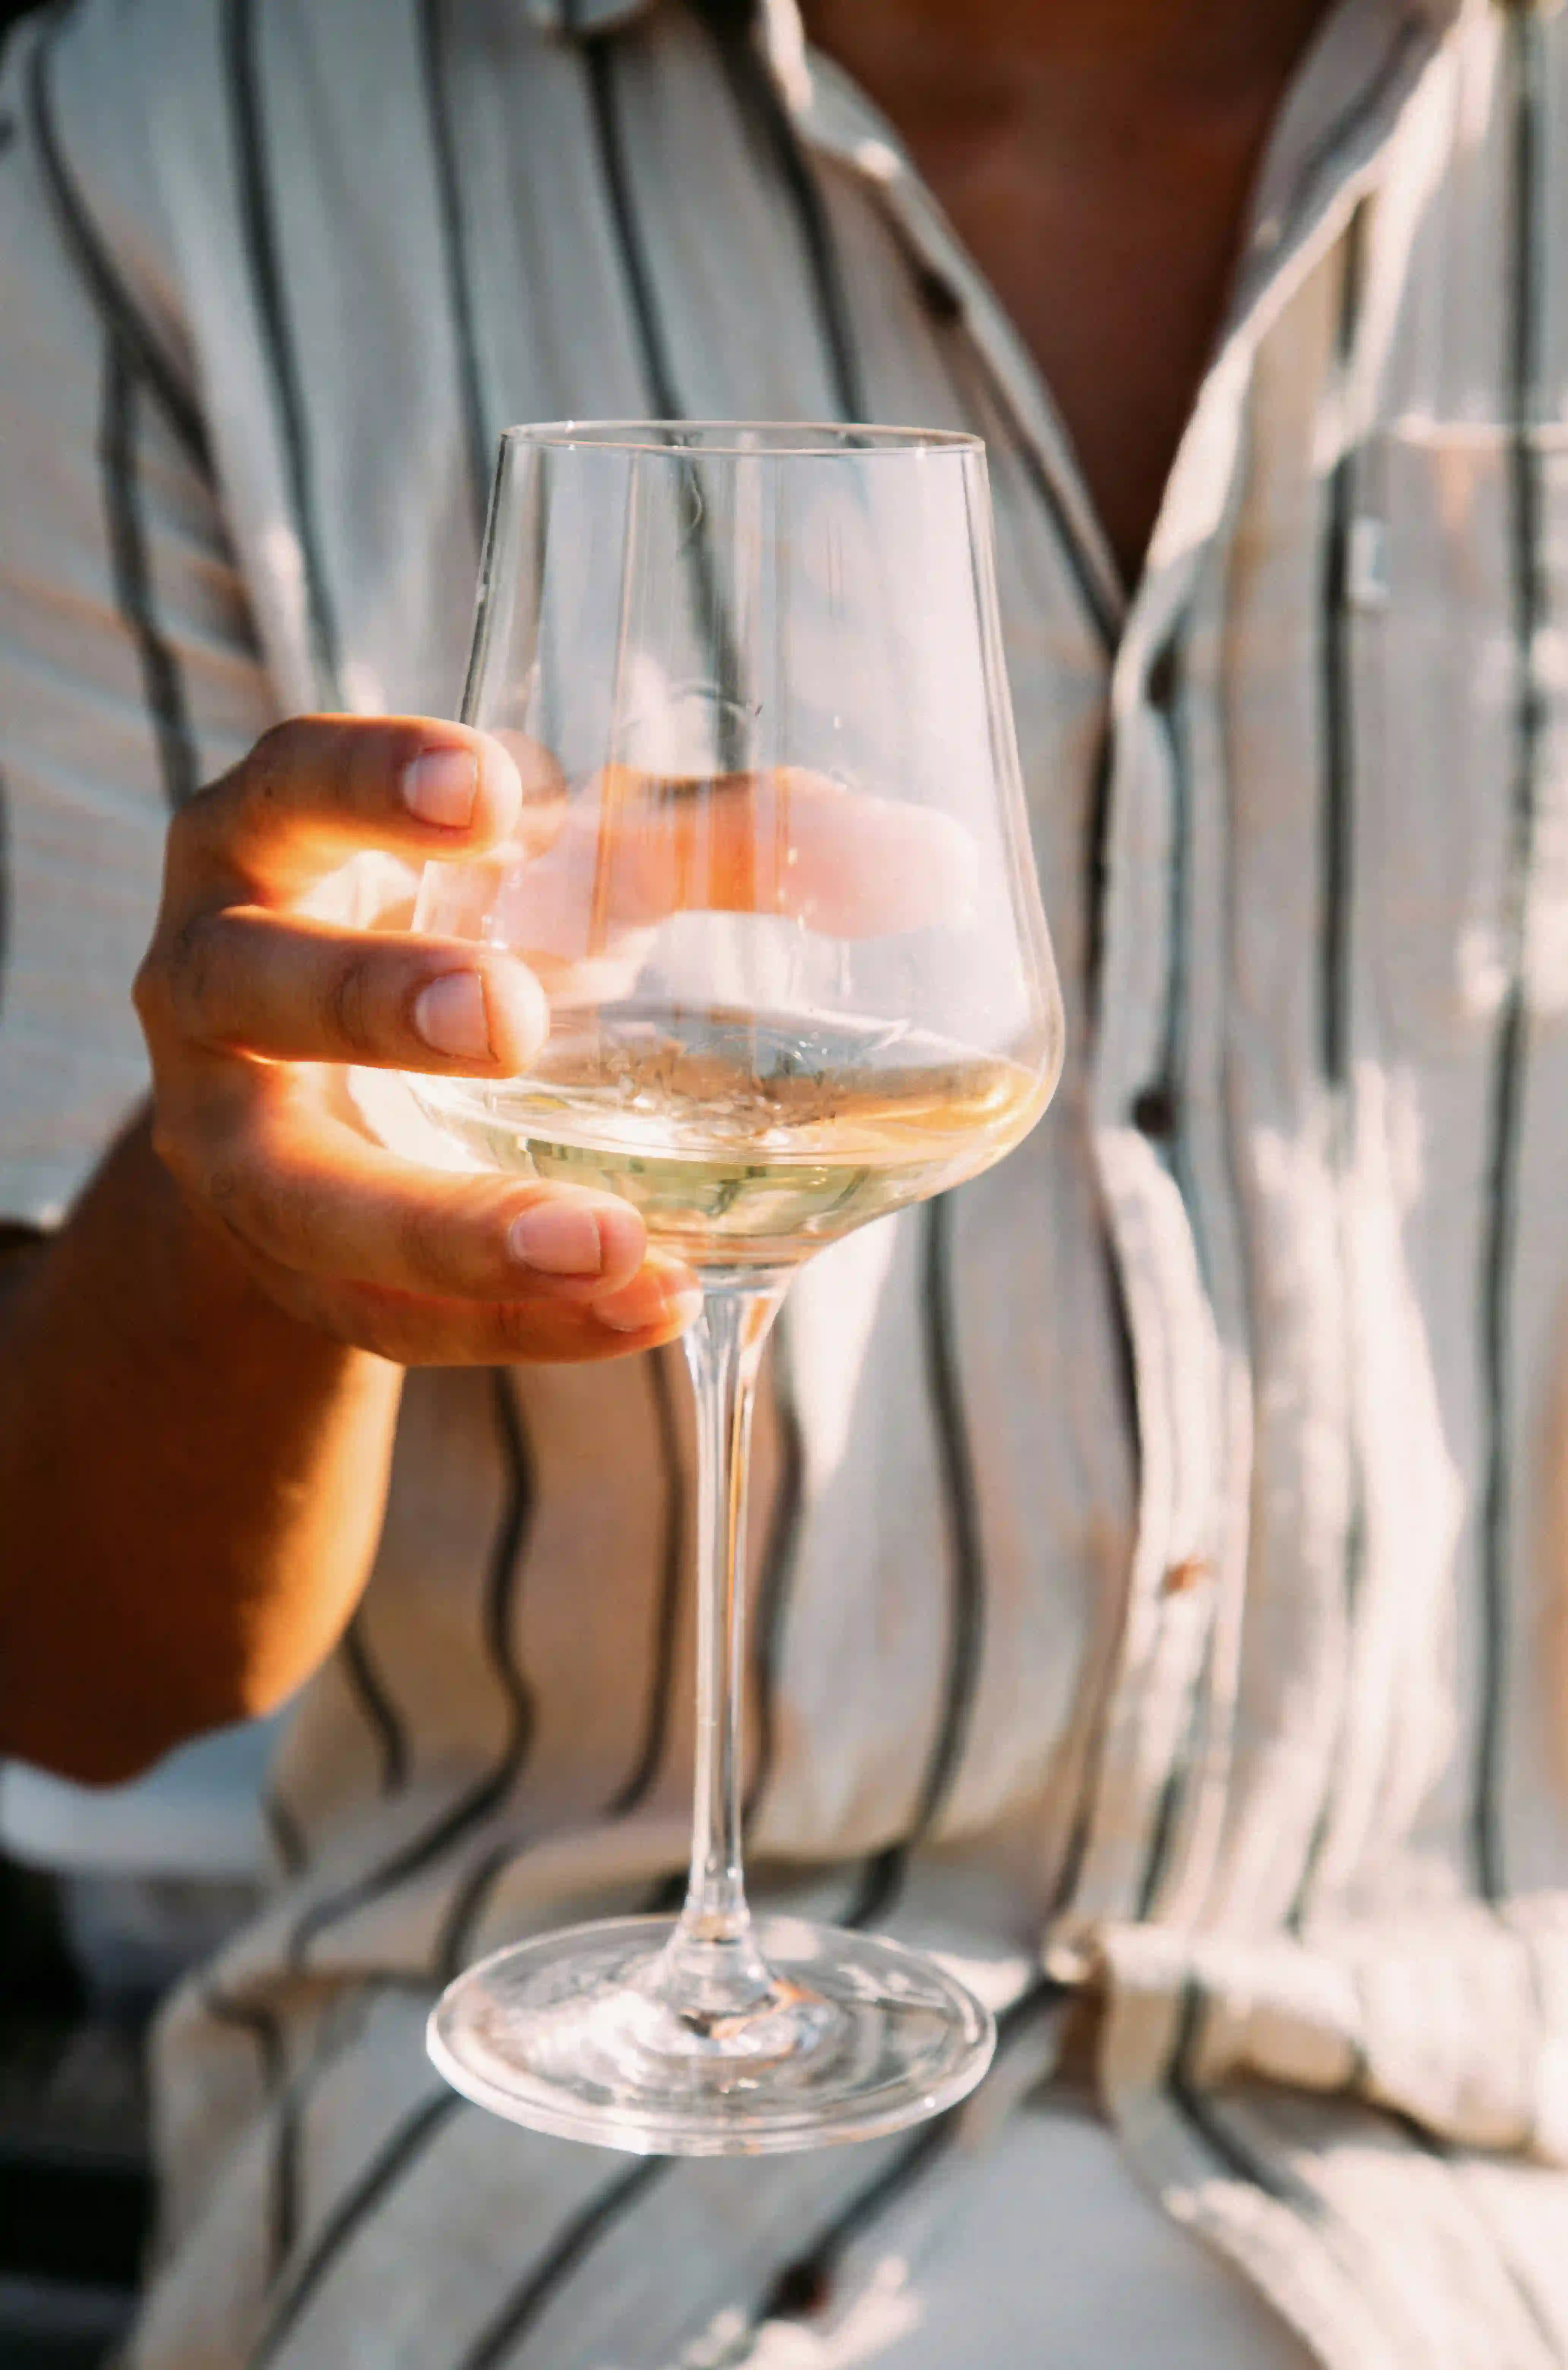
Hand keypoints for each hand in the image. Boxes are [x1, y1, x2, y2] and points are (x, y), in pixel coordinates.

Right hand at [134, 716, 699, 1363]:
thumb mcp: (572, 869)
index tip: (492, 790)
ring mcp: (227, 1137)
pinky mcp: (287, 1267)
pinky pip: (383, 1315)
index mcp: (274, 844)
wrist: (344, 1096)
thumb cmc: (469, 932)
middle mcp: (214, 982)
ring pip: (297, 1190)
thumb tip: (927, 860)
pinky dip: (514, 1323)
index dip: (368, 782)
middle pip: (252, 984)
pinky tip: (641, 1308)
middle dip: (372, 1000)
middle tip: (506, 1020)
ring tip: (608, 1243)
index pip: (289, 783)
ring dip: (447, 1224)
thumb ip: (722, 846)